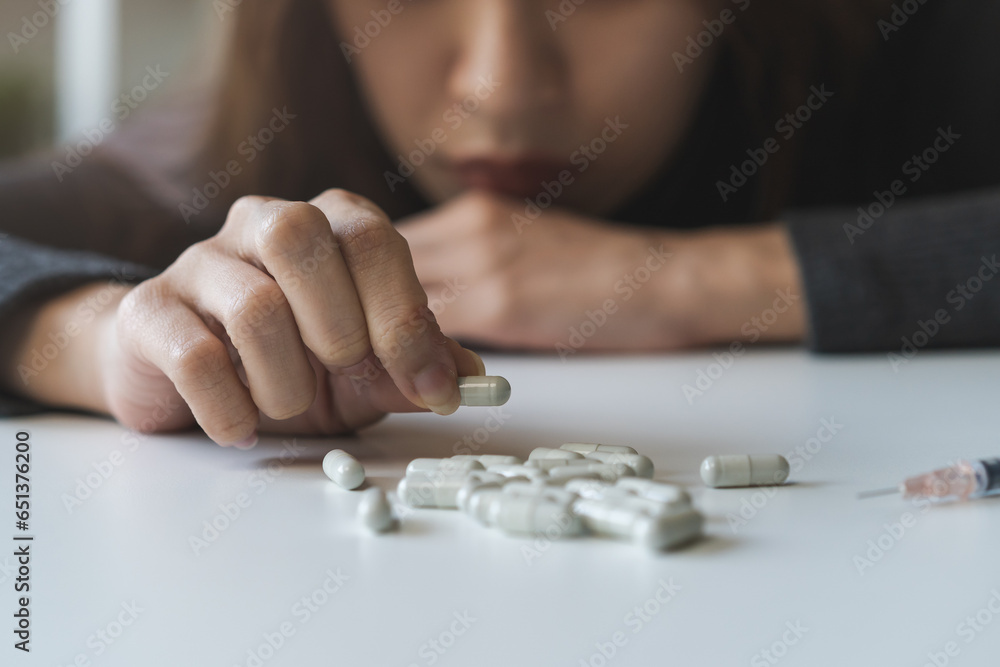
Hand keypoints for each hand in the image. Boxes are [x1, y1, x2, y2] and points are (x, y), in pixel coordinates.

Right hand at [4, 190, 483, 445]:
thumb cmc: (285, 362)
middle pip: (299, 236)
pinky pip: (196, 355)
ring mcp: (199, 263)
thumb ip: (413, 366)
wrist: (182, 374)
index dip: (406, 317)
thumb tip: (474, 378)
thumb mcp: (362, 369)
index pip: (374, 240)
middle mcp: (260, 225)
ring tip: (288, 407)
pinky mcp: (150, 311)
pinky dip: (231, 406)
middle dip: (339, 323)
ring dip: (286, 379)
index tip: (432, 387)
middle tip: (342, 372)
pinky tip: (241, 428)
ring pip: (253, 304)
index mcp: (325, 226)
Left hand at [397, 191, 806, 350]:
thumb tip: (433, 294)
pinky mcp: (499, 305)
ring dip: (379, 335)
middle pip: (378, 267)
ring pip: (392, 298)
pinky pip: (426, 332)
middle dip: (361, 308)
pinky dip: (409, 356)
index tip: (361, 315)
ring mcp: (481, 263)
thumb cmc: (603, 270)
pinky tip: (413, 377)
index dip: (367, 285)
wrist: (663, 279)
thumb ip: (477, 257)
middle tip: (357, 346)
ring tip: (378, 368)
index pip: (389, 245)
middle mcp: (469, 228)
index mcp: (475, 210)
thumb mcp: (527, 240)